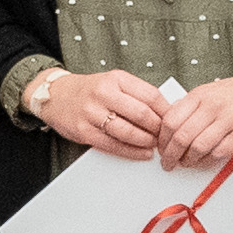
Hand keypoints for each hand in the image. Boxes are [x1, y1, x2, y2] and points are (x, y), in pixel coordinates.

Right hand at [31, 67, 170, 160]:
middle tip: (168, 137)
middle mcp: (104, 93)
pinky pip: (113, 145)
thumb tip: (168, 111)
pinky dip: (131, 152)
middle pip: (142, 114)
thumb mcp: (114, 82)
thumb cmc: (91, 91)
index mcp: (116, 79)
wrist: (55, 96)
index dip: (167, 111)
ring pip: (128, 132)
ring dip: (147, 142)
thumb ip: (137, 94)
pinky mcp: (84, 131)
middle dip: (159, 129)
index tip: (176, 120)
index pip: (151, 95)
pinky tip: (142, 153)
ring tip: (156, 146)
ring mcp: (92, 113)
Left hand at [158, 62, 232, 170]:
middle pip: (182, 137)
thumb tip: (168, 128)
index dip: (162, 139)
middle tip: (168, 162)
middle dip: (171, 155)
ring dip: (189, 160)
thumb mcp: (208, 91)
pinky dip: (208, 161)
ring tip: (187, 162)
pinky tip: (204, 160)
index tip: (161, 148)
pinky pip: (218, 153)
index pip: (171, 120)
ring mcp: (229, 120)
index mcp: (200, 95)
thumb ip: (189, 107)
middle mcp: (213, 106)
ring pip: (199, 147)